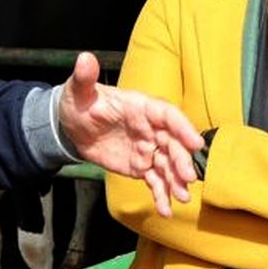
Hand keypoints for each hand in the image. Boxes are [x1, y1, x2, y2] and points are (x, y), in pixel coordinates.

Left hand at [58, 52, 203, 216]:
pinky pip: (154, 180)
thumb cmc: (79, 103)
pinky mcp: (140, 166)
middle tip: (188, 178)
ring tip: (182, 198)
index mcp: (141, 107)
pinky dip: (161, 195)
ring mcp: (147, 149)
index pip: (167, 115)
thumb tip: (84, 58)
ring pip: (167, 165)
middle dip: (181, 161)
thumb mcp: (78, 91)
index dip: (182, 127)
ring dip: (176, 181)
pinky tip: (166, 210)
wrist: (72, 126)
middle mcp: (150, 128)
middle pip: (172, 144)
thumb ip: (84, 78)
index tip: (195, 143)